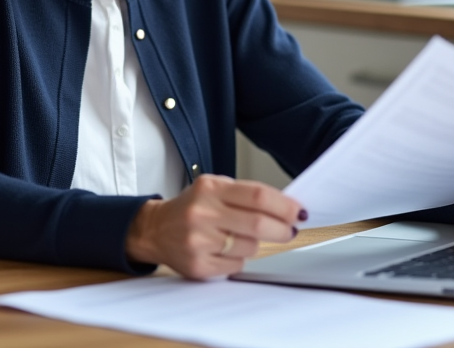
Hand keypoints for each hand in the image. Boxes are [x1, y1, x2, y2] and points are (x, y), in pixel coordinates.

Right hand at [125, 174, 303, 278]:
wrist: (155, 229)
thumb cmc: (192, 207)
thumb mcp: (213, 188)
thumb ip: (246, 195)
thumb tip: (286, 208)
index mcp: (209, 189)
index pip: (257, 195)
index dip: (283, 205)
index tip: (298, 212)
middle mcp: (202, 213)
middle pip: (258, 224)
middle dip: (282, 229)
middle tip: (290, 230)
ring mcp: (199, 241)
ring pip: (250, 247)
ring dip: (256, 243)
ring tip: (240, 237)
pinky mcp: (198, 265)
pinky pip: (236, 265)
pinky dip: (239, 258)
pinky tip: (225, 250)